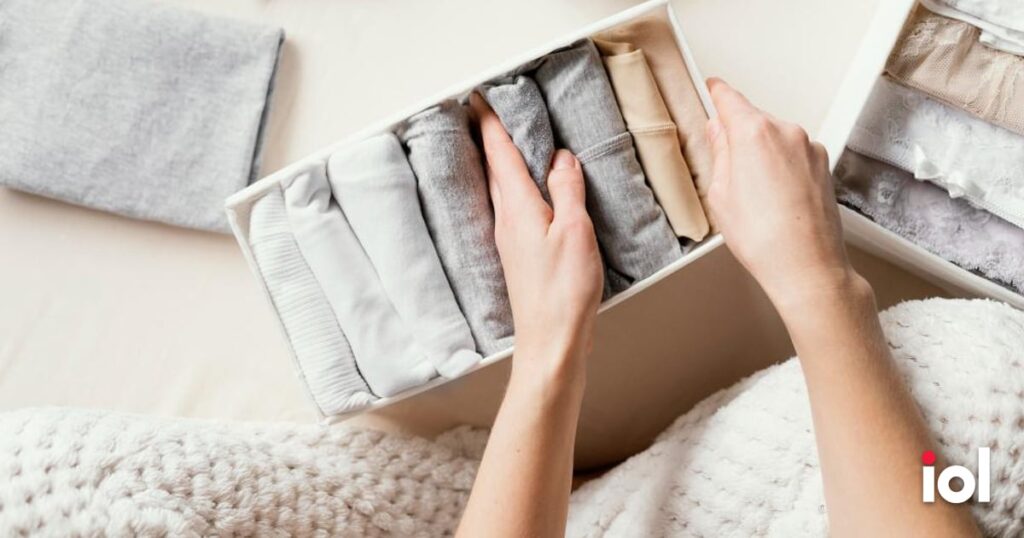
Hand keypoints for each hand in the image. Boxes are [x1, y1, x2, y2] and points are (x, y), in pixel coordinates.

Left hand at [469, 93, 602, 386]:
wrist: (550, 342)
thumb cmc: (563, 292)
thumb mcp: (574, 231)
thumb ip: (567, 190)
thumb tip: (561, 159)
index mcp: (517, 208)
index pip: (499, 154)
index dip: (490, 124)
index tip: (480, 99)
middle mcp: (506, 221)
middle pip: (494, 169)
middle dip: (491, 139)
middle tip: (490, 114)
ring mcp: (510, 240)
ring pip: (501, 189)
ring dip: (501, 163)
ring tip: (507, 144)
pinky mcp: (519, 256)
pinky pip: (513, 209)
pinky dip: (516, 189)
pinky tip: (527, 194)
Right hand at [704, 78, 865, 314]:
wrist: (807, 267)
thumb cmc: (765, 238)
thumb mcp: (720, 194)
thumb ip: (719, 153)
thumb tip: (719, 132)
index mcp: (755, 133)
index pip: (730, 99)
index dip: (717, 93)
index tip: (712, 88)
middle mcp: (787, 132)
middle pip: (753, 121)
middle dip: (738, 138)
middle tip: (726, 173)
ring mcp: (809, 148)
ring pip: (774, 139)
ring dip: (761, 156)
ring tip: (753, 198)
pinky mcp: (823, 165)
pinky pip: (793, 155)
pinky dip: (781, 168)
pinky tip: (773, 201)